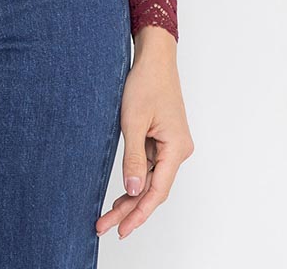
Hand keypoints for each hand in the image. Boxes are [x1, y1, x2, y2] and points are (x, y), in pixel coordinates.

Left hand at [96, 25, 193, 240]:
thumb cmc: (145, 83)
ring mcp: (171, 145)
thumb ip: (133, 157)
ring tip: (108, 215)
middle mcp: (178, 150)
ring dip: (131, 195)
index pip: (158, 190)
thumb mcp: (133, 121)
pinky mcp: (162, 139)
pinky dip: (135, 177)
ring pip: (151, 178)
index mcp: (176, 148)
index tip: (122, 228)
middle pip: (154, 188)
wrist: (154, 58)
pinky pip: (149, 165)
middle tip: (108, 227)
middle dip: (131, 209)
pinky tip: (122, 191)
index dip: (139, 212)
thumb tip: (133, 190)